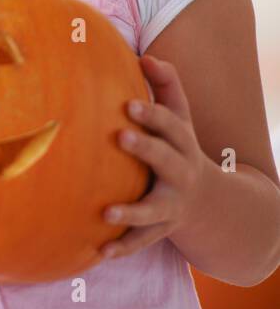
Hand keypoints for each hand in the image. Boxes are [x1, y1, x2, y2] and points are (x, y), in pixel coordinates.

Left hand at [100, 54, 209, 260]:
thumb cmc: (178, 147)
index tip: (129, 104)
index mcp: (182, 143)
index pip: (172, 125)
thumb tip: (147, 56)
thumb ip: (166, 87)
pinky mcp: (161, 229)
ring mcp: (172, 204)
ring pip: (155, 210)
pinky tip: (99, 253)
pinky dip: (123, 247)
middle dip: (147, 149)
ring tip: (106, 213)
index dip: (153, 115)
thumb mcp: (180, 119)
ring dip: (132, 212)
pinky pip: (143, 241)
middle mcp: (181, 174)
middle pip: (167, 160)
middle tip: (120, 136)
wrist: (210, 202)